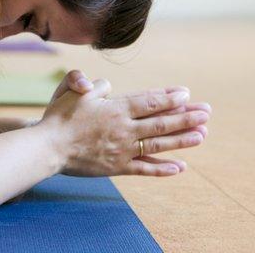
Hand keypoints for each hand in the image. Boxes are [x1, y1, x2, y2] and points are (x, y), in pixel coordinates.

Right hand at [38, 76, 210, 176]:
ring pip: (158, 145)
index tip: (186, 93)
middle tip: (206, 113)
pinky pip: (145, 169)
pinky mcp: (117, 167)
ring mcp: (123, 150)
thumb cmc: (59, 117)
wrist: (48, 148)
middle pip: (161, 123)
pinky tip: (181, 168)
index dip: (169, 97)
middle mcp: (124, 129)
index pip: (149, 101)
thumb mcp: (75, 92)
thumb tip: (108, 85)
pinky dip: (163, 169)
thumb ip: (95, 85)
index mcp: (116, 109)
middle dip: (186, 117)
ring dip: (182, 140)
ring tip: (202, 135)